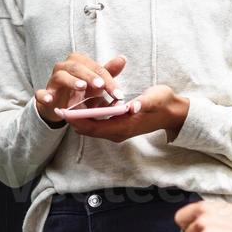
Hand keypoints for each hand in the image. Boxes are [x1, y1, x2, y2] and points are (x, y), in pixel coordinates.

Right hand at [35, 53, 126, 124]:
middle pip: (78, 68)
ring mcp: (53, 80)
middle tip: (101, 86)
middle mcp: (64, 67)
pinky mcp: (44, 93)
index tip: (118, 94)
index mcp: (78, 61)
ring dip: (71, 81)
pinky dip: (44, 95)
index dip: (108, 80)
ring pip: (61, 76)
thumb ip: (108, 72)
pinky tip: (49, 100)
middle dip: (90, 77)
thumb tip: (122, 58)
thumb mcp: (96, 82)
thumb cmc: (81, 90)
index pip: (95, 68)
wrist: (61, 105)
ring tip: (82, 87)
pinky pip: (41, 92)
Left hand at [64, 85, 189, 142]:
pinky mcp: (119, 125)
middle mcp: (117, 131)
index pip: (93, 127)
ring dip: (80, 116)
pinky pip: (99, 122)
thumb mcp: (155, 99)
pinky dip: (89, 114)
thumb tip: (133, 107)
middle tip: (58, 104)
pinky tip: (83, 100)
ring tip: (65, 102)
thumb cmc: (163, 103)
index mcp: (123, 127)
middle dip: (73, 119)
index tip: (63, 111)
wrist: (173, 112)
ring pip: (92, 126)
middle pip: (88, 129)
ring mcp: (118, 129)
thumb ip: (144, 103)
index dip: (77, 120)